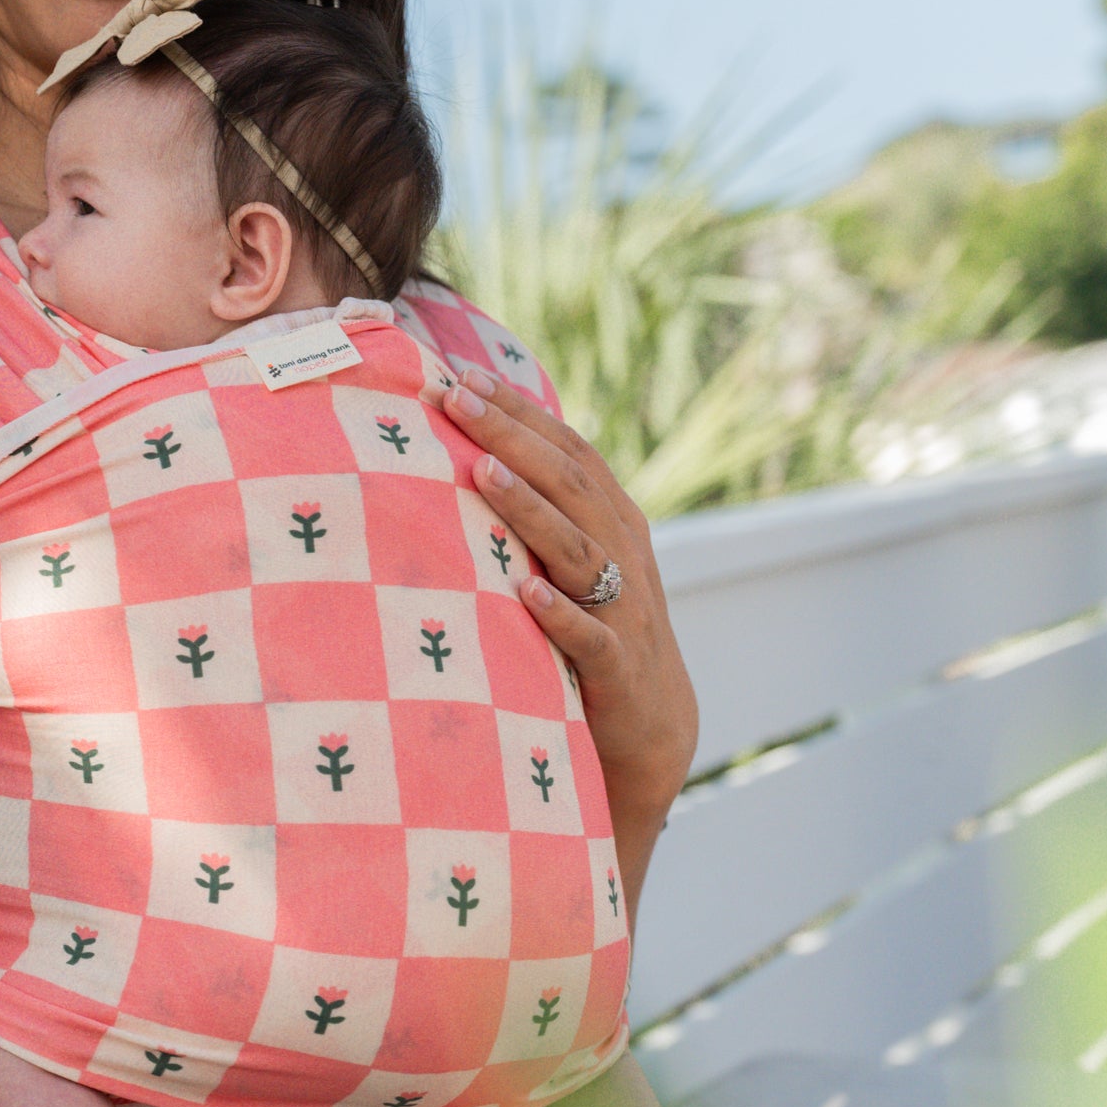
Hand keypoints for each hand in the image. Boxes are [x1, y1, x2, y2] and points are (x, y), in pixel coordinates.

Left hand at [425, 368, 698, 891]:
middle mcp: (623, 554)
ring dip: (530, 508)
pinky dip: (560, 614)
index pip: (565, 450)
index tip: (461, 374)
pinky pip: (590, 637)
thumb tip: (464, 453)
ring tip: (482, 471)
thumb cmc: (591, 634)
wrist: (650, 731)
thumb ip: (537, 514)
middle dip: (512, 436)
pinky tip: (527, 591)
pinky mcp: (617, 670)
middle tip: (456, 397)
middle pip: (568, 482)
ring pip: (578, 548)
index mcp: (611, 521)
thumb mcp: (571, 565)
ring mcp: (624, 610)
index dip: (518, 411)